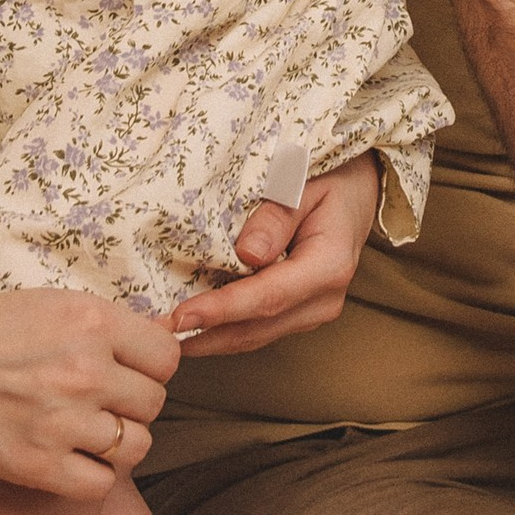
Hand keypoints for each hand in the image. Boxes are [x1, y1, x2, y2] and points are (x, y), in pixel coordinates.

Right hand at [0, 289, 178, 498]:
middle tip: (98, 405)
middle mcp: (84, 370)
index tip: (129, 373)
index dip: (149, 368)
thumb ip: (109, 324)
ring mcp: (63, 420)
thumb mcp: (50, 306)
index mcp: (91, 321)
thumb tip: (169, 331)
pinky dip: (91, 477)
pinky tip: (67, 459)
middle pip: (152, 403)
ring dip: (116, 444)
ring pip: (135, 446)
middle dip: (130, 406)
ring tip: (84, 433)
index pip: (166, 357)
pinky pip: (101, 483)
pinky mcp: (39, 466)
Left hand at [173, 156, 380, 357]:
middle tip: (155, 337)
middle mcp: (325, 299)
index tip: (180, 316)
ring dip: (210, 339)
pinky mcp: (299, 312)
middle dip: (205, 336)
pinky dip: (223, 330)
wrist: (358, 186)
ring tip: (163, 339)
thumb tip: (247, 255)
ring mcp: (313, 311)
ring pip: (255, 336)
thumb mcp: (303, 180)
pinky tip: (190, 327)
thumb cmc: (329, 175)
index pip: (268, 297)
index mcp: (330, 265)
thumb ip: (276, 215)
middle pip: (257, 329)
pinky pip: (258, 328)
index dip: (222, 311)